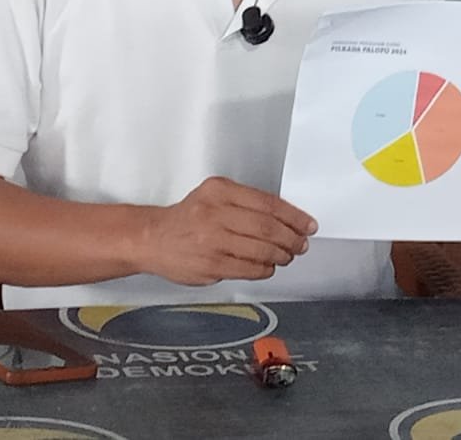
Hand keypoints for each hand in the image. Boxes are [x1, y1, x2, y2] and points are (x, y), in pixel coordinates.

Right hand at [137, 176, 316, 285]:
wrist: (152, 238)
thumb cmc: (188, 218)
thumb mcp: (214, 197)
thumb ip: (246, 204)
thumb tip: (287, 219)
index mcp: (220, 191)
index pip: (269, 203)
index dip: (294, 217)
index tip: (308, 225)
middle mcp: (216, 213)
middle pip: (269, 227)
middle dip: (292, 238)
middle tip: (301, 244)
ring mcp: (212, 240)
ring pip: (262, 250)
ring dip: (281, 256)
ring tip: (286, 256)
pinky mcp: (211, 265)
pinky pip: (249, 269)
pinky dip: (265, 269)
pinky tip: (268, 266)